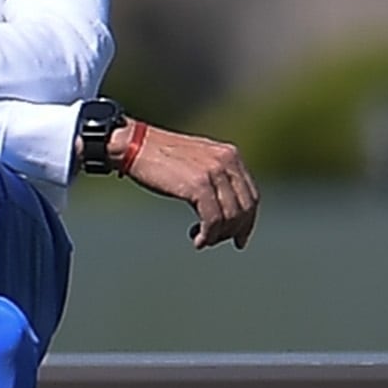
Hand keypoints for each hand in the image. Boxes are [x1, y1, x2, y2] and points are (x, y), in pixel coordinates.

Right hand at [123, 124, 259, 250]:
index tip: (239, 238)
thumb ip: (216, 178)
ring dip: (218, 236)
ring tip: (202, 240)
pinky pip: (213, 219)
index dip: (248, 221)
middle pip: (245, 208)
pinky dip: (208, 235)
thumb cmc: (162, 157)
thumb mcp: (198, 161)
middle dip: (235, 231)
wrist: (136, 145)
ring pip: (231, 217)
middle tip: (217, 242)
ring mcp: (214, 172)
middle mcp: (227, 161)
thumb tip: (227, 211)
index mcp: (230, 155)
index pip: (251, 196)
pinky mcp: (199, 184)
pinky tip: (197, 240)